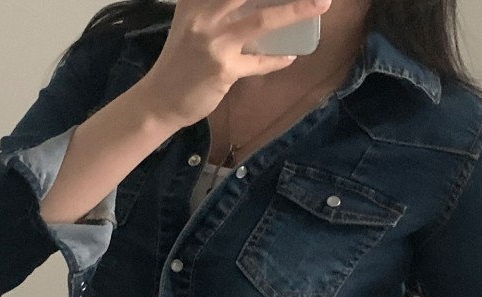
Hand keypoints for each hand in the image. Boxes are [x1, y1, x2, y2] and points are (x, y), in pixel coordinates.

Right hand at [137, 0, 331, 128]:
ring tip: (321, 2)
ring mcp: (214, 42)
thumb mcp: (191, 22)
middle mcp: (204, 14)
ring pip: (262, 20)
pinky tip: (289, 56)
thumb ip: (217, 7)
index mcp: (195, 0)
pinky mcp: (223, 70)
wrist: (160, 100)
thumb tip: (255, 3)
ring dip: (296, 10)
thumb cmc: (179, 61)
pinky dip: (276, 60)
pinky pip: (259, 62)